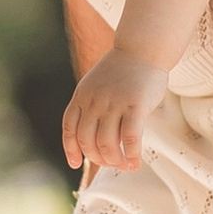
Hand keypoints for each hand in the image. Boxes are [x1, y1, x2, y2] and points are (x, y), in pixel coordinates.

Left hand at [64, 50, 165, 172]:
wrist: (142, 48)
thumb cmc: (122, 70)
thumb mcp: (95, 84)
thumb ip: (90, 105)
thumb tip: (93, 136)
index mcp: (82, 96)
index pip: (70, 128)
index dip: (71, 149)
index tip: (76, 163)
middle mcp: (95, 101)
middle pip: (88, 141)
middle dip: (98, 159)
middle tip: (110, 164)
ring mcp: (114, 103)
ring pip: (107, 144)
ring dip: (114, 161)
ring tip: (124, 165)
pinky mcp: (136, 106)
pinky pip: (131, 138)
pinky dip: (132, 155)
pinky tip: (135, 162)